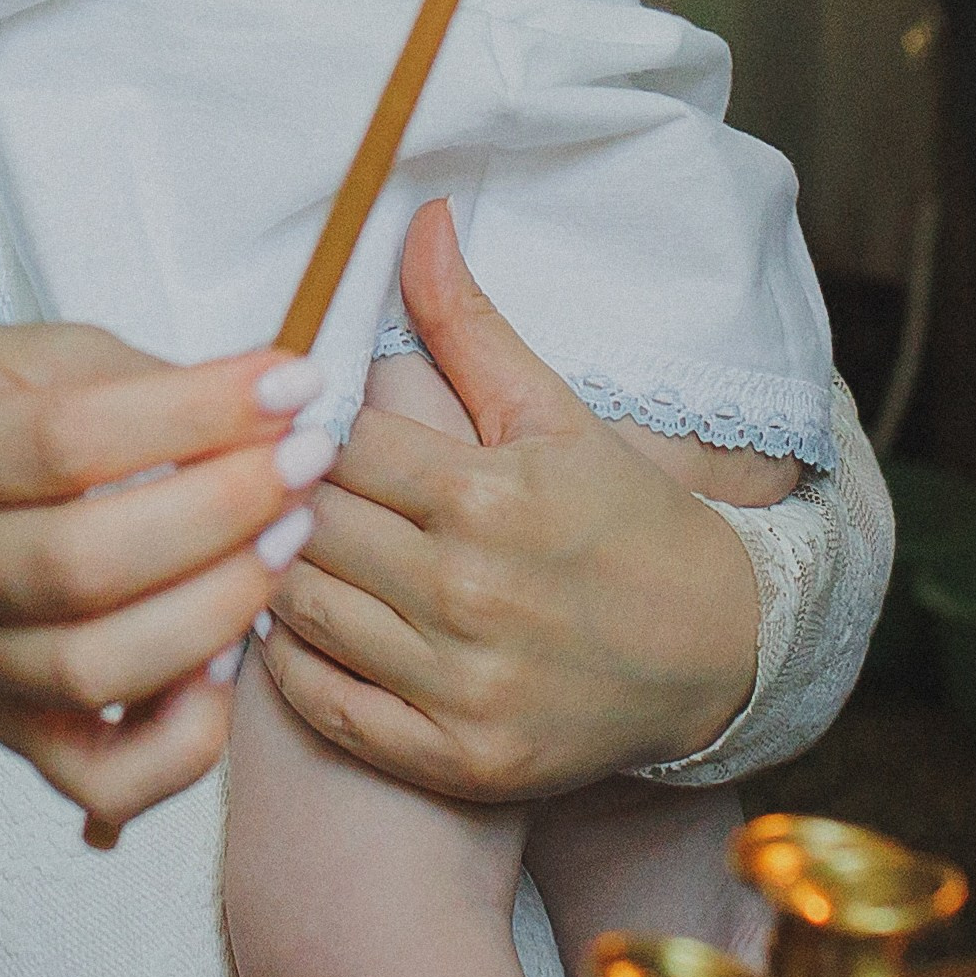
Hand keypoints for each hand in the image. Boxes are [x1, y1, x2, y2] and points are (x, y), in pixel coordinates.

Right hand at [0, 324, 335, 842]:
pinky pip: (102, 779)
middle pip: (82, 562)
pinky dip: (182, 738)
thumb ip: (131, 380)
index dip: (192, 413)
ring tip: (285, 537)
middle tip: (302, 460)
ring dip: (218, 605)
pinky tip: (226, 662)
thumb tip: (259, 409)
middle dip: (222, 508)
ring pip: (96, 669)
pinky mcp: (13, 729)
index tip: (286, 387)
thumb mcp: (31, 355)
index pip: (64, 440)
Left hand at [256, 202, 759, 798]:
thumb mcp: (551, 411)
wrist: (718, 655)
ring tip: (266, 540)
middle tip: (257, 479)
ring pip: (302, 612)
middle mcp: (470, 595)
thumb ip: (466, 324)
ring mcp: (462, 688)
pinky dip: (291, 665)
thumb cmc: (624, 518)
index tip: (288, 421)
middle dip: (277, 496)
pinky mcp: (458, 760)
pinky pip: (328, 707)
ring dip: (270, 572)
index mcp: (487, 498)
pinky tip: (295, 623)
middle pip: (309, 527)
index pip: (337, 447)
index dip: (300, 429)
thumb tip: (416, 216)